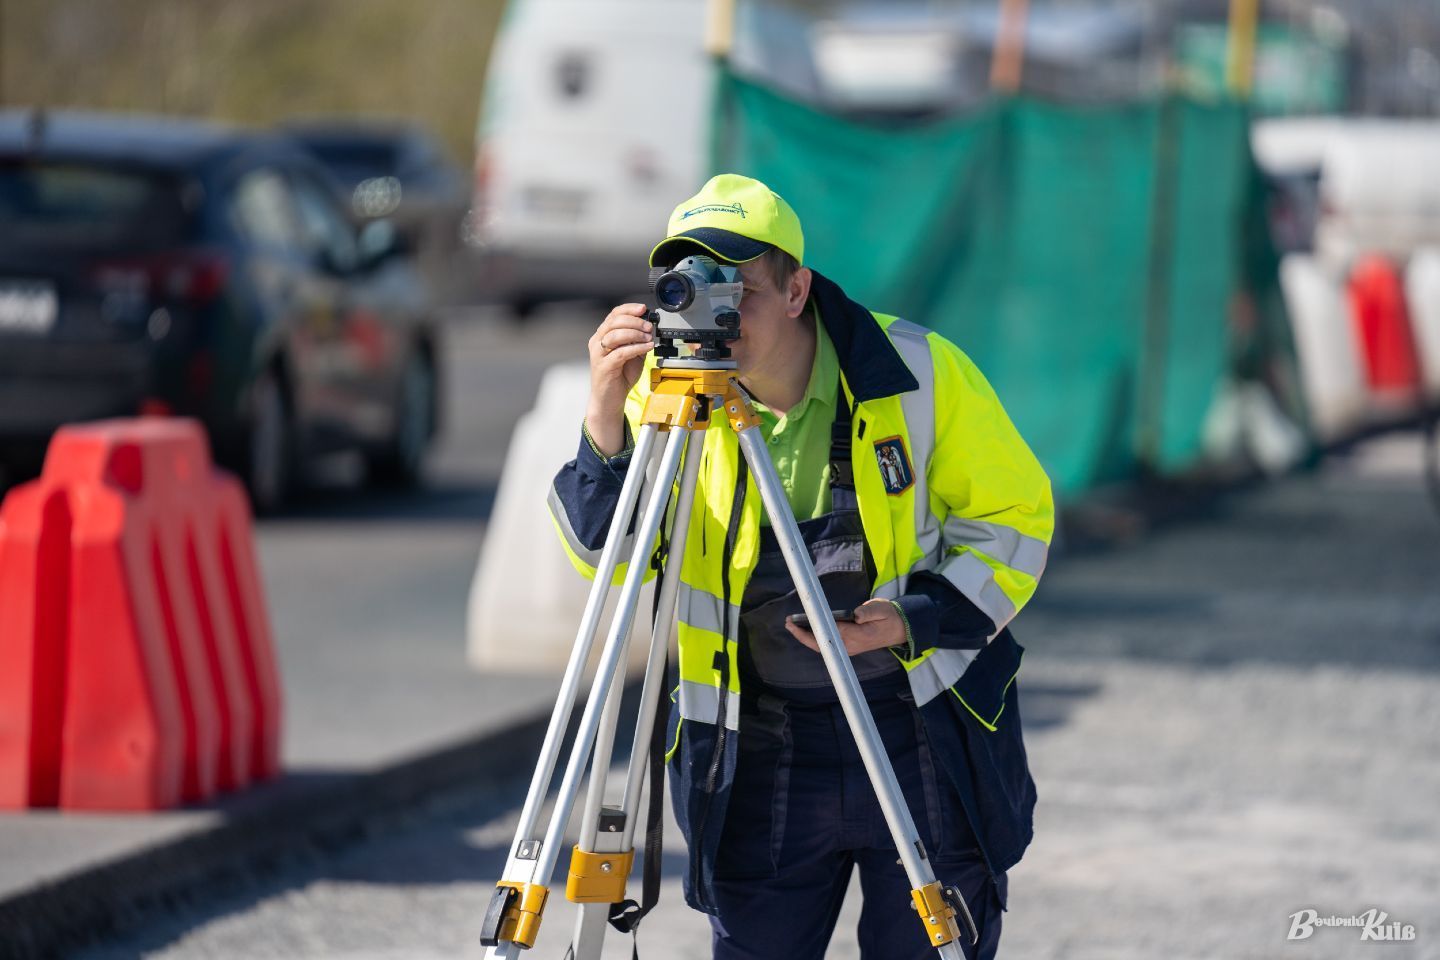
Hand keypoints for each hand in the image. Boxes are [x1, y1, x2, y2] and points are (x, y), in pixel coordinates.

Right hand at [586, 304, 654, 455]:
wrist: (609, 399)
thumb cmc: (619, 377)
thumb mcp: (632, 354)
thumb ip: (637, 340)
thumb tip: (649, 327)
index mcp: (602, 336)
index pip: (614, 315)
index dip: (629, 309)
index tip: (643, 309)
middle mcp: (597, 342)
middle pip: (614, 321)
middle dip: (635, 321)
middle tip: (648, 327)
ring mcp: (598, 354)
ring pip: (615, 334)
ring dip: (635, 333)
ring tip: (648, 338)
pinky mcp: (603, 366)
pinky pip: (621, 352)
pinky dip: (636, 348)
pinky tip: (646, 348)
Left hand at [785, 599, 905, 656]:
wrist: (898, 628)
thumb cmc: (888, 617)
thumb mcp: (881, 609)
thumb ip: (868, 612)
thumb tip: (855, 614)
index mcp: (857, 636)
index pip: (832, 632)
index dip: (816, 628)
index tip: (802, 622)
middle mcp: (850, 645)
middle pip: (822, 644)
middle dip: (803, 635)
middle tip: (788, 623)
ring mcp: (848, 648)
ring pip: (822, 646)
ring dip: (805, 636)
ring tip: (791, 624)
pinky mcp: (847, 646)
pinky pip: (826, 645)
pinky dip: (813, 638)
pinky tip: (804, 629)